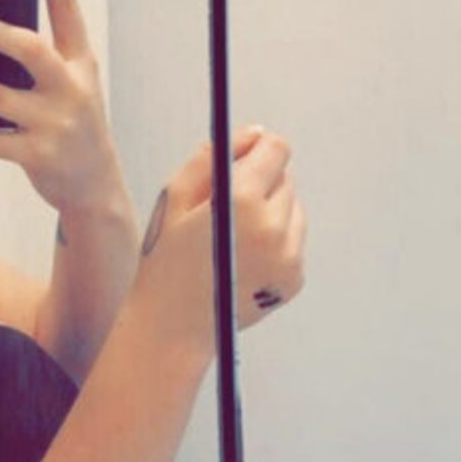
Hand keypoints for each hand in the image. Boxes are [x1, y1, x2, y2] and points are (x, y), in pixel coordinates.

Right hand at [132, 129, 306, 361]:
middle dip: (260, 184)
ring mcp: (288, 256)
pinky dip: (275, 242)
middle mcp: (273, 227)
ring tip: (232, 238)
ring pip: (292, 209)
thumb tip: (254, 134)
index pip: (276, 149)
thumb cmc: (166, 260)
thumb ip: (214, 157)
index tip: (243, 159)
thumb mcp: (174, 196)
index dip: (258, 149)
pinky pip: (293, 241)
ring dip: (270, 212)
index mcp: (241, 201)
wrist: (173, 327)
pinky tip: (242, 259)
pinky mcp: (294, 278)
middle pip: (285, 178)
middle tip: (225, 210)